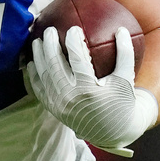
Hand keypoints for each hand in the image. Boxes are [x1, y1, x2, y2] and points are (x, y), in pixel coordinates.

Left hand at [26, 25, 157, 156]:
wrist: (114, 132)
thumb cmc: (122, 101)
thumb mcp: (127, 79)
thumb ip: (125, 54)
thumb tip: (121, 29)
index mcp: (88, 89)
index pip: (77, 58)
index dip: (73, 41)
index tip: (73, 28)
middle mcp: (70, 97)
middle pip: (54, 65)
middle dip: (50, 45)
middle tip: (50, 30)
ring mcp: (59, 104)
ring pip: (43, 75)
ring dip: (38, 57)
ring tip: (37, 41)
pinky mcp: (53, 109)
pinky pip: (39, 89)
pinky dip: (34, 75)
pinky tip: (32, 62)